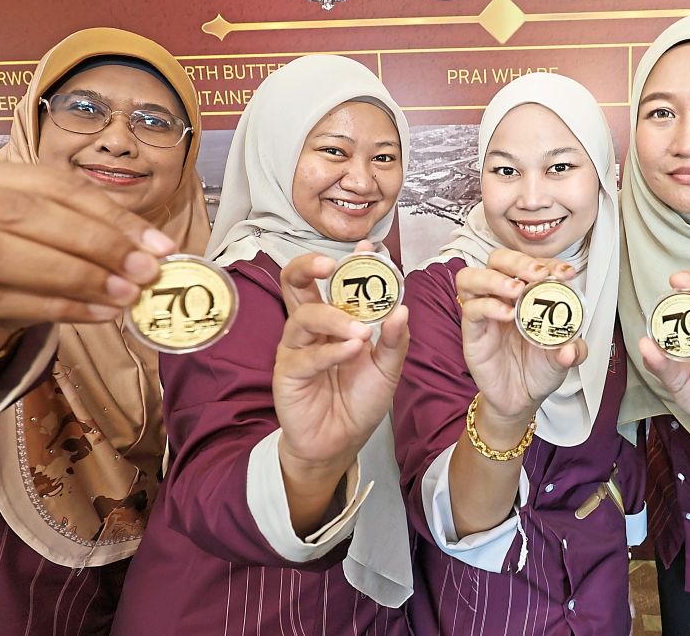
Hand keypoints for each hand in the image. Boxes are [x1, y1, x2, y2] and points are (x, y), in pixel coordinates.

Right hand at [0, 158, 175, 370]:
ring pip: (5, 251)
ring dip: (76, 274)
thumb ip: (67, 236)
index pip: (51, 183)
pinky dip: (54, 307)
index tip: (158, 243)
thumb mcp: (14, 237)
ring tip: (125, 294)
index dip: (111, 212)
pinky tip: (95, 315)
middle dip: (97, 240)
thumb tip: (145, 256)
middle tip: (147, 270)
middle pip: (27, 211)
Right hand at [273, 242, 408, 473]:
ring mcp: (296, 348)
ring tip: (360, 331)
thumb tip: (402, 308)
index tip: (368, 247)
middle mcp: (310, 327)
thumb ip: (395, 339)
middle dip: (309, 266)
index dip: (348, 260)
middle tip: (332, 264)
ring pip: (302, 316)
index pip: (333, 279)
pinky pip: (306, 356)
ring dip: (334, 317)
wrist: (341, 441)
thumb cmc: (360, 399)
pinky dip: (331, 351)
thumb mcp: (388, 367)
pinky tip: (352, 350)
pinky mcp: (287, 374)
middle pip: (295, 283)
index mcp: (333, 318)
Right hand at [456, 248, 586, 445]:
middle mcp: (502, 297)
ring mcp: (484, 313)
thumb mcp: (564, 359)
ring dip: (494, 277)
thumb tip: (571, 347)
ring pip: (471, 277)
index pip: (531, 264)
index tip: (565, 273)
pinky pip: (471, 309)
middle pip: (497, 259)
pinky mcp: (472, 332)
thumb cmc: (539, 370)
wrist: (520, 400)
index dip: (548, 262)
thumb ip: (574, 351)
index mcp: (527, 294)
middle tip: (536, 274)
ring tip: (516, 289)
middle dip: (518, 261)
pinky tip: (507, 315)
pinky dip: (488, 306)